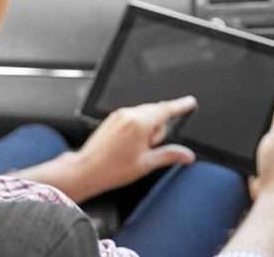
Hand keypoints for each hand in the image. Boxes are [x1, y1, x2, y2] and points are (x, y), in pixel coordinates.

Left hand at [74, 96, 197, 198]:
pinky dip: (138, 126)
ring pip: (145, 114)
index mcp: (140, 123)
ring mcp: (119, 115)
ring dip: (148, 127)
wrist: (84, 171)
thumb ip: (170, 155)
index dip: (181, 105)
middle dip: (160, 127)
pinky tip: (130, 145)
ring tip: (136, 150)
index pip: (167, 109)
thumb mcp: (146, 164)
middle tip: (151, 147)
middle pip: (156, 112)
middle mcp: (130, 114)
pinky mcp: (112, 118)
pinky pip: (133, 116)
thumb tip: (187, 155)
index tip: (190, 102)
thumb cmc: (111, 169)